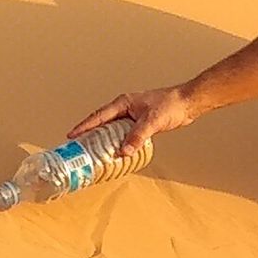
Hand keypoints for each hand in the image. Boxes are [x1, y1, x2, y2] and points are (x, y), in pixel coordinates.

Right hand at [67, 85, 196, 148]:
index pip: (98, 116)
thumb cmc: (170, 106)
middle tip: (78, 148)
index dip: (84, 126)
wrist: (186, 104)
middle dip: (89, 135)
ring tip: (93, 153)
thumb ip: (138, 136)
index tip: (71, 135)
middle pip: (101, 123)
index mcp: (123, 103)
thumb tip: (124, 152)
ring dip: (104, 141)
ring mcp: (131, 116)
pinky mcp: (139, 124)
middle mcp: (124, 109)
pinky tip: (116, 153)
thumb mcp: (152, 122)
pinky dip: (118, 143)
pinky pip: (123, 135)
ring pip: (112, 130)